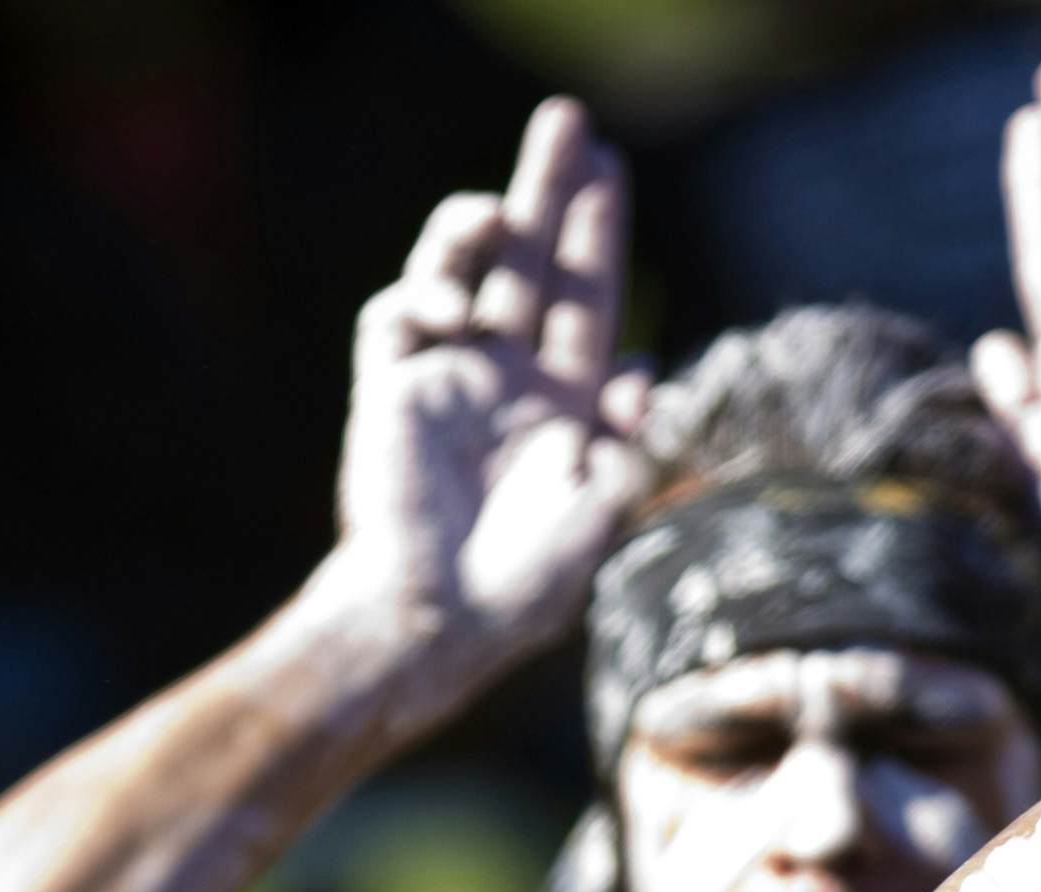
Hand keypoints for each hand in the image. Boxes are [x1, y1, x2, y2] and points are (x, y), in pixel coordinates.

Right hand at [325, 98, 653, 682]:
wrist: (438, 622)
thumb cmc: (523, 589)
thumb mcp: (602, 511)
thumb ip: (630, 440)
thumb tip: (648, 369)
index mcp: (566, 409)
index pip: (587, 303)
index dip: (596, 237)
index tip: (610, 172)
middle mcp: (509, 384)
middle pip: (530, 266)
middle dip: (548, 194)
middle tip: (567, 121)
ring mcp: (450, 381)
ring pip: (461, 274)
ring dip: (474, 227)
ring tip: (499, 210)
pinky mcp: (393, 390)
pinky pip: (398, 317)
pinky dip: (424, 296)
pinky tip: (454, 312)